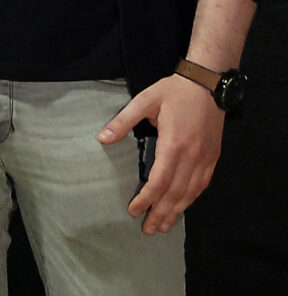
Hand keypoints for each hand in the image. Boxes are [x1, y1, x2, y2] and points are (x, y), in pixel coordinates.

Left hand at [101, 74, 225, 234]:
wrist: (207, 84)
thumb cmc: (173, 91)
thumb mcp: (144, 101)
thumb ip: (123, 121)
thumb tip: (102, 139)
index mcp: (174, 144)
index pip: (159, 180)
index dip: (146, 198)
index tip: (134, 210)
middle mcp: (192, 156)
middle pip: (176, 193)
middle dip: (161, 213)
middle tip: (147, 230)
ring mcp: (206, 158)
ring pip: (191, 192)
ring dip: (176, 211)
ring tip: (163, 226)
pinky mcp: (213, 157)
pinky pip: (202, 184)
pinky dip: (191, 199)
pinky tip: (182, 207)